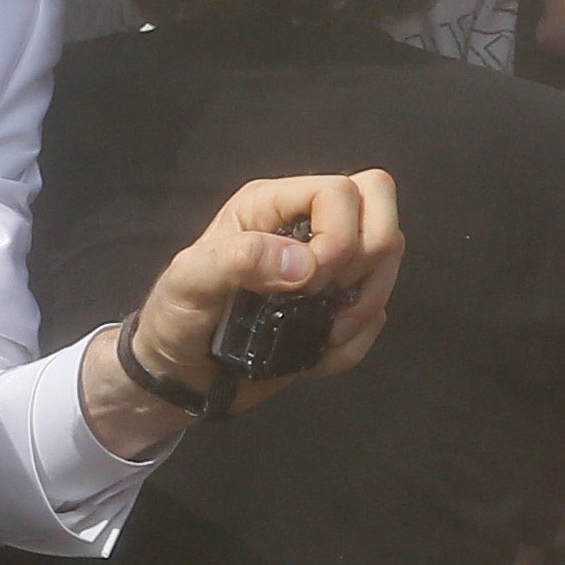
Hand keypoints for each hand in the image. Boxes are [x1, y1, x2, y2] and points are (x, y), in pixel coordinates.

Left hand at [89, 171, 402, 454]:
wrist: (180, 373)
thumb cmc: (176, 315)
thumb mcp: (189, 281)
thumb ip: (238, 260)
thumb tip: (305, 266)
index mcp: (272, 205)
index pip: (342, 192)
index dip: (340, 236)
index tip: (310, 282)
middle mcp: (306, 225)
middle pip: (379, 207)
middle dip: (368, 259)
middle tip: (329, 297)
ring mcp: (327, 266)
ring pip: (388, 258)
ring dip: (366, 304)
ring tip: (324, 333)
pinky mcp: (334, 307)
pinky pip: (378, 313)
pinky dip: (355, 342)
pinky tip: (318, 355)